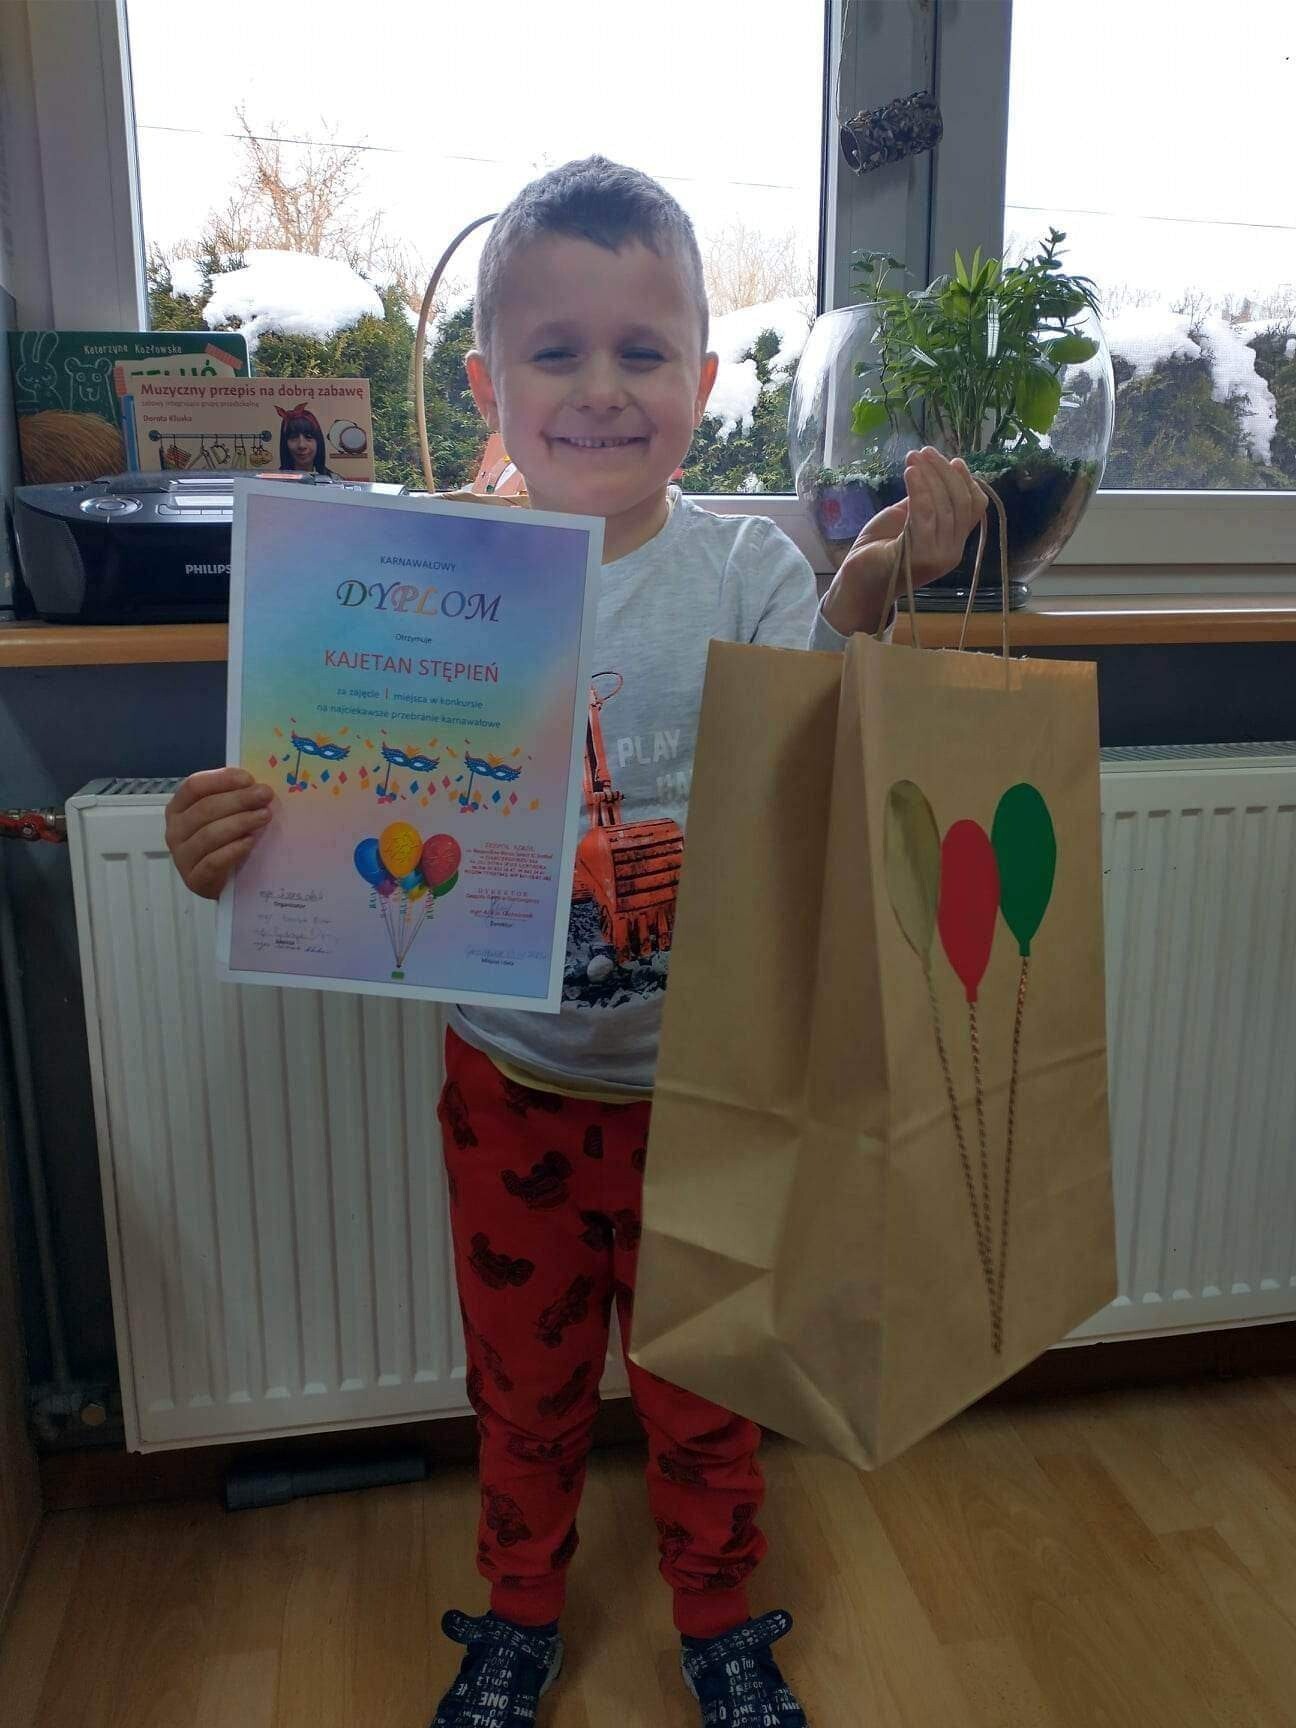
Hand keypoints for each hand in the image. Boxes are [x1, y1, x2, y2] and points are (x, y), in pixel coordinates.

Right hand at [165, 768, 273, 899]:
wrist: (221, 881)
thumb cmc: (223, 841)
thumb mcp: (224, 815)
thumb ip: (232, 797)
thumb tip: (256, 785)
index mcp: (178, 808)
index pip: (194, 786)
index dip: (221, 779)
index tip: (249, 779)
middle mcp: (174, 830)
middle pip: (205, 808)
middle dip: (238, 799)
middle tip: (265, 795)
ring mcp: (182, 856)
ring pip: (210, 834)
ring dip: (240, 822)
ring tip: (264, 816)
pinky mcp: (194, 879)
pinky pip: (214, 861)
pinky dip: (233, 850)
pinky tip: (250, 842)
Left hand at [821, 447, 986, 635]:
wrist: (857, 579)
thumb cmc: (881, 548)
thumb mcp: (907, 517)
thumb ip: (925, 500)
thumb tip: (934, 472)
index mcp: (953, 542)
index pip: (975, 507)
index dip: (967, 481)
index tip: (953, 460)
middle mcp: (951, 552)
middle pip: (960, 502)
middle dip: (944, 472)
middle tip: (925, 452)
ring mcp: (937, 556)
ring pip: (944, 507)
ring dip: (930, 476)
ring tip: (914, 458)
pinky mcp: (917, 556)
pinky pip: (924, 516)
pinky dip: (919, 491)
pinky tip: (911, 473)